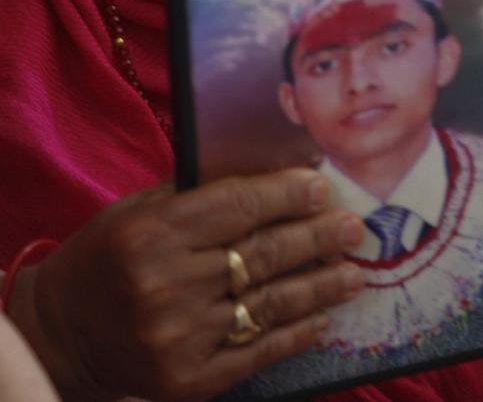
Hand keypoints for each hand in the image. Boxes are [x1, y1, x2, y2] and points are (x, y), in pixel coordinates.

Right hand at [8, 169, 365, 401]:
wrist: (63, 333)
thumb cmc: (109, 255)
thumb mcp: (142, 209)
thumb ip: (200, 192)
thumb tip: (274, 168)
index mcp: (154, 233)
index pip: (239, 206)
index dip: (287, 194)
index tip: (322, 185)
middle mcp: (167, 284)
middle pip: (263, 254)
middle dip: (317, 237)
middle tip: (354, 228)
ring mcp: (179, 337)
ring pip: (269, 304)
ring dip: (320, 287)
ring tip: (354, 273)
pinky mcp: (188, 380)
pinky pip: (257, 352)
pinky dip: (295, 333)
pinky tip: (323, 318)